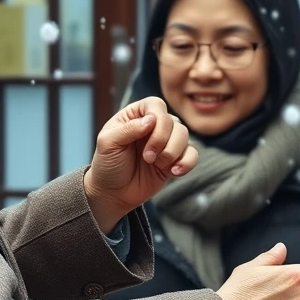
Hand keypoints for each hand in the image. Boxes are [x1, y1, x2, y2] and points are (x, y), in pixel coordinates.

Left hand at [84, 97, 197, 232]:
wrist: (113, 193)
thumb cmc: (107, 164)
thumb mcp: (108, 144)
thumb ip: (128, 129)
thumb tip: (152, 119)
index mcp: (136, 116)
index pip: (155, 105)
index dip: (156, 119)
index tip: (144, 137)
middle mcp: (154, 126)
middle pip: (173, 121)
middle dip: (162, 141)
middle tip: (147, 158)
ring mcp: (166, 143)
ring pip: (185, 136)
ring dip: (173, 152)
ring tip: (157, 165)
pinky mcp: (175, 160)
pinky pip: (192, 155)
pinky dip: (187, 162)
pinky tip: (174, 172)